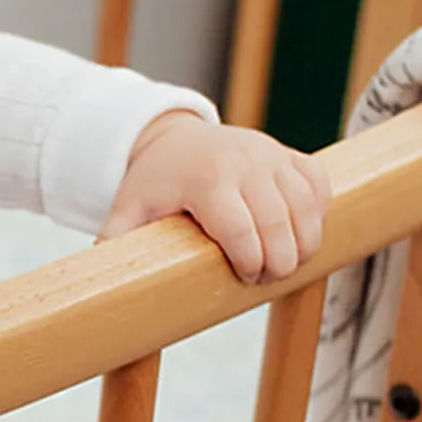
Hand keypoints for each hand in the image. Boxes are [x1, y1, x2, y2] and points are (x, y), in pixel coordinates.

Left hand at [103, 112, 329, 283]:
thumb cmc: (153, 183)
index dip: (248, 260)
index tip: (245, 278)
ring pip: (305, 205)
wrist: (174, 138)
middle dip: (279, 260)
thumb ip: (118, 241)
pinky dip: (318, 212)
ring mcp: (271, 155)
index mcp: (206, 179)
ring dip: (304, 243)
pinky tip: (303, 235)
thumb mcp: (129, 209)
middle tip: (268, 279)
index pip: (239, 227)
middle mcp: (244, 162)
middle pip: (277, 221)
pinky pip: (318, 184)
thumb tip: (103, 283)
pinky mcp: (289, 154)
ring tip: (288, 266)